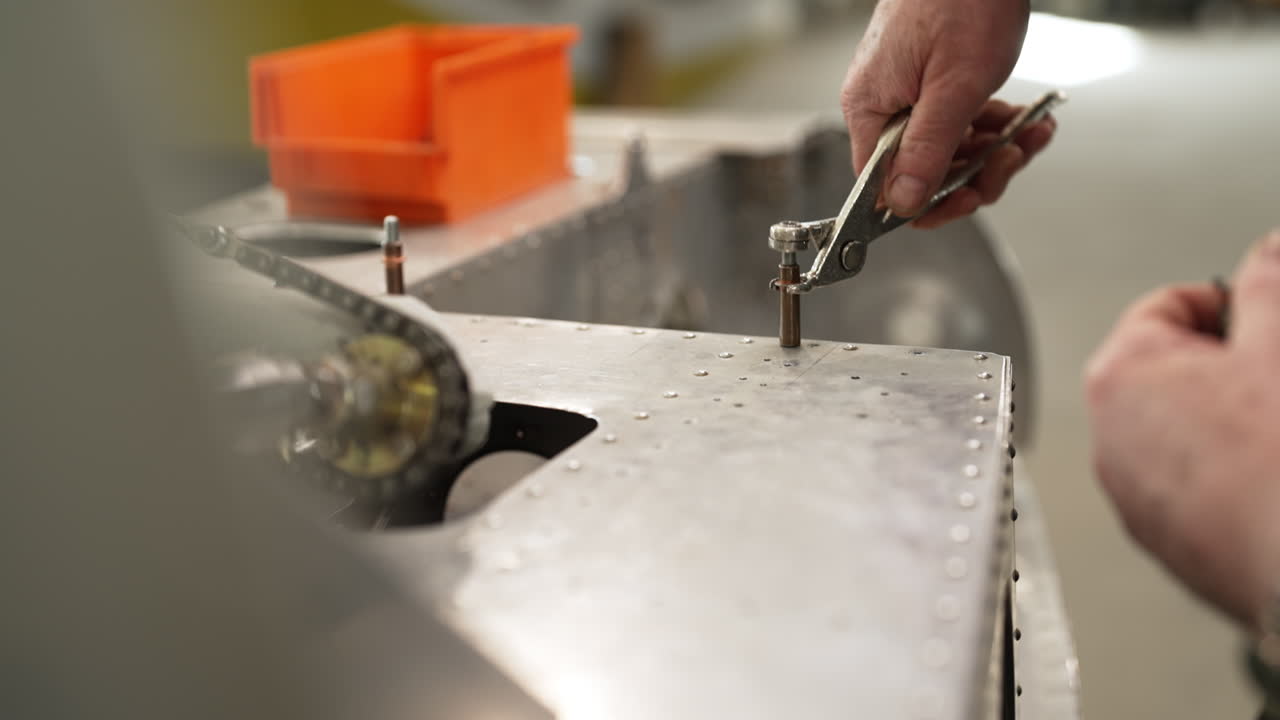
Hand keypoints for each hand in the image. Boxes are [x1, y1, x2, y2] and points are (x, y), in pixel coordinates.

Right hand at [841, 0, 1055, 224]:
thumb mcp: (954, 87)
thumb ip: (928, 151)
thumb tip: (904, 205)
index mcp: (870, 110)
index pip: (884, 186)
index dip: (928, 202)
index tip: (970, 199)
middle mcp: (881, 106)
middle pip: (921, 171)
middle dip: (975, 172)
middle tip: (1011, 157)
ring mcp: (906, 93)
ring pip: (948, 149)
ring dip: (993, 150)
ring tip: (1029, 133)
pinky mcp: (929, 81)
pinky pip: (959, 122)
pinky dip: (994, 125)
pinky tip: (1024, 118)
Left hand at [1085, 232, 1279, 627]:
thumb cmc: (1276, 462)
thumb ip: (1268, 283)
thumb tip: (1267, 252)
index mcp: (1119, 376)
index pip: (1164, 307)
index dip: (1223, 300)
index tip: (1262, 306)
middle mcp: (1108, 436)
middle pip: (1168, 370)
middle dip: (1226, 363)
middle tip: (1275, 368)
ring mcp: (1132, 493)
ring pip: (1179, 430)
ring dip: (1226, 418)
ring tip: (1272, 425)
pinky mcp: (1164, 538)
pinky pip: (1190, 482)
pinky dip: (1225, 470)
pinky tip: (1265, 472)